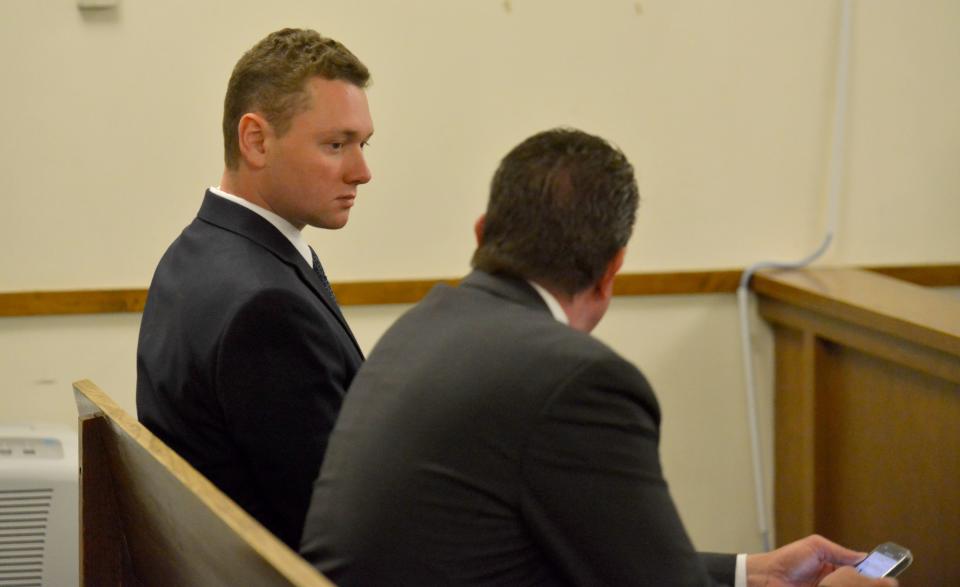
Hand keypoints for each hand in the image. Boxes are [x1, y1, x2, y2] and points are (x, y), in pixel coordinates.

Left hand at [745, 534, 883, 586]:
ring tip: (878, 585)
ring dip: (859, 585)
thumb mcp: (815, 547)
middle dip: (871, 584)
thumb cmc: (786, 560)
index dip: (874, 574)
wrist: (764, 578)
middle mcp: (834, 583)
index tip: (889, 577)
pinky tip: (854, 585)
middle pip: (859, 584)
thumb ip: (840, 552)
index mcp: (834, 568)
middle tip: (888, 584)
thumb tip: (865, 557)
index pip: (861, 572)